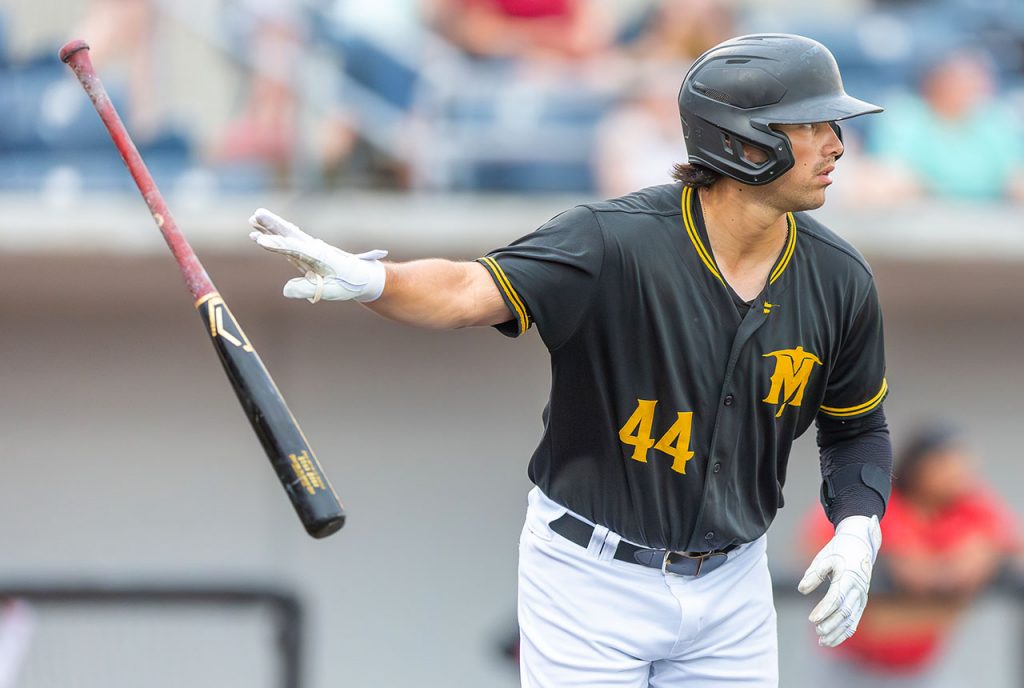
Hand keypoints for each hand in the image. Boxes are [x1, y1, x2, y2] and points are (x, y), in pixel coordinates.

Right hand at [248, 208, 386, 302]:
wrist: (363, 277)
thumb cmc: (349, 284)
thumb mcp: (331, 291)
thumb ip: (308, 290)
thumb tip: (285, 290)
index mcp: (320, 256)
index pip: (294, 249)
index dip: (277, 245)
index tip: (260, 241)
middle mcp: (313, 248)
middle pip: (289, 234)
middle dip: (272, 225)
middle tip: (255, 214)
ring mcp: (309, 249)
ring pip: (286, 235)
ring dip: (270, 227)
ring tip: (252, 218)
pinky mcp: (306, 254)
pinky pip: (287, 243)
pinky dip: (274, 237)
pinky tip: (260, 235)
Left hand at [798, 515, 880, 646]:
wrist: (860, 544)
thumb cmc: (839, 550)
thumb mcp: (824, 557)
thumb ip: (813, 574)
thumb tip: (802, 590)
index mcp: (848, 576)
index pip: (837, 598)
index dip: (824, 610)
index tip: (812, 619)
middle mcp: (858, 589)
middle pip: (845, 611)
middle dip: (831, 624)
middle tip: (817, 631)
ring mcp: (861, 596)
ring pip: (851, 619)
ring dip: (837, 632)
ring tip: (822, 641)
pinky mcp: (861, 601)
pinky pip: (854, 620)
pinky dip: (844, 632)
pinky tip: (832, 640)